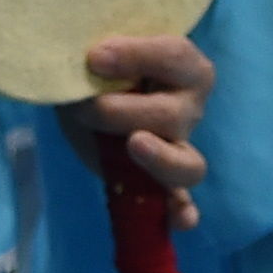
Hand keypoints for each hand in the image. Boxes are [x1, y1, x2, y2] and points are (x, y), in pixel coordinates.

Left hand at [83, 29, 215, 220]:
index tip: (94, 59)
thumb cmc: (99, 66)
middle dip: (122, 112)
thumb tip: (92, 62)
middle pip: (174, 115)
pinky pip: (182, 203)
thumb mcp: (96, 54)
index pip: (175, 55)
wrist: (83, 94)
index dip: (136, 56)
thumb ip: (100, 57)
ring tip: (134, 145)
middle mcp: (189, 107)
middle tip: (86, 108)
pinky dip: (182, 212)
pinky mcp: (163, 182)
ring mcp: (180, 148)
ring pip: (189, 164)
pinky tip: (178, 218)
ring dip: (162, 159)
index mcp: (182, 65)